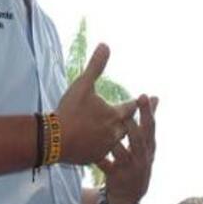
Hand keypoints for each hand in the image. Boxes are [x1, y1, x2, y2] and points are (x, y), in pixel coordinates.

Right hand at [56, 44, 138, 165]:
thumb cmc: (70, 110)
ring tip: (122, 133)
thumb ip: (95, 66)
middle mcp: (115, 132)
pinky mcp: (94, 158)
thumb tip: (105, 45)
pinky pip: (104, 152)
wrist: (54, 139)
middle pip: (128, 125)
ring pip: (117, 140)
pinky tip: (102, 146)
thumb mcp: (82, 85)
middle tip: (143, 117)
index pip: (132, 107)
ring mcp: (105, 147)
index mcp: (115, 115)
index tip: (148, 99)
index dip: (138, 102)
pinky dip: (104, 147)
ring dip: (119, 135)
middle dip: (133, 119)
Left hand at [97, 95, 157, 203]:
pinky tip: (90, 149)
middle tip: (124, 110)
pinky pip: (106, 166)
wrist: (129, 196)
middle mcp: (142, 157)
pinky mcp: (116, 177)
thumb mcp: (146, 144)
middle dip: (132, 124)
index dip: (148, 112)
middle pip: (138, 139)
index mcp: (149, 146)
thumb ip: (148, 121)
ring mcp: (129, 168)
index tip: (144, 96)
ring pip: (122, 152)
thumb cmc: (136, 161)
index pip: (150, 127)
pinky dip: (99, 157)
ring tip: (107, 128)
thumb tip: (156, 97)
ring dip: (114, 140)